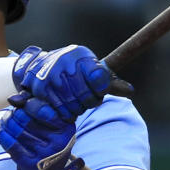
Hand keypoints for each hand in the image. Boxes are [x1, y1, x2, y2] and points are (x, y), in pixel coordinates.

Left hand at [0, 94, 84, 169]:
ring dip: (7, 121)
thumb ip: (40, 108)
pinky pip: (9, 144)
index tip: (24, 104)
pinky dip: (1, 132)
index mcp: (66, 129)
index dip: (28, 104)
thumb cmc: (51, 140)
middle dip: (16, 112)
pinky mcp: (29, 164)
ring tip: (6, 118)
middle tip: (13, 112)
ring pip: (16, 130)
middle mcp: (57, 143)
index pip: (42, 110)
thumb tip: (14, 99)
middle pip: (25, 119)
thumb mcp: (56, 124)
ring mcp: (43, 155)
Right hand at [12, 45, 132, 121]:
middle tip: (87, 100)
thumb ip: (110, 82)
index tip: (99, 90)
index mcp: (81, 55)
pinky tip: (66, 108)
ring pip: (74, 106)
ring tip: (76, 103)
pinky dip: (66, 114)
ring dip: (78, 109)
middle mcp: (64, 61)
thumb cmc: (76, 72)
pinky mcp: (40, 88)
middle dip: (90, 102)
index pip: (100, 78)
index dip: (102, 90)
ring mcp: (51, 75)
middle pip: (87, 96)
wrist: (43, 67)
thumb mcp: (93, 72)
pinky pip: (60, 111)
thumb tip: (129, 91)